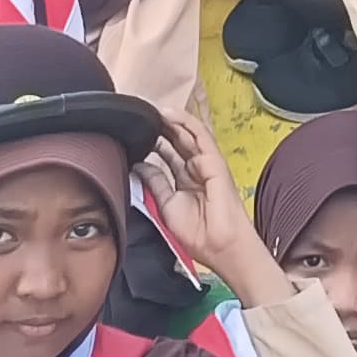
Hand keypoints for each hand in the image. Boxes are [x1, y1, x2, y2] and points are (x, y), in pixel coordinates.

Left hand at [140, 115, 280, 303]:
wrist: (220, 246)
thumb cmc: (199, 234)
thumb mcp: (166, 205)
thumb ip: (155, 183)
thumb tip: (140, 165)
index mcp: (185, 181)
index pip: (168, 155)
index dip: (154, 142)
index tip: (136, 133)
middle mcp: (196, 170)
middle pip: (176, 142)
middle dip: (160, 128)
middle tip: (143, 116)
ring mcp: (206, 165)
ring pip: (187, 135)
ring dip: (171, 121)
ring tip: (153, 110)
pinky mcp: (214, 162)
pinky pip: (200, 137)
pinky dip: (185, 124)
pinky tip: (170, 115)